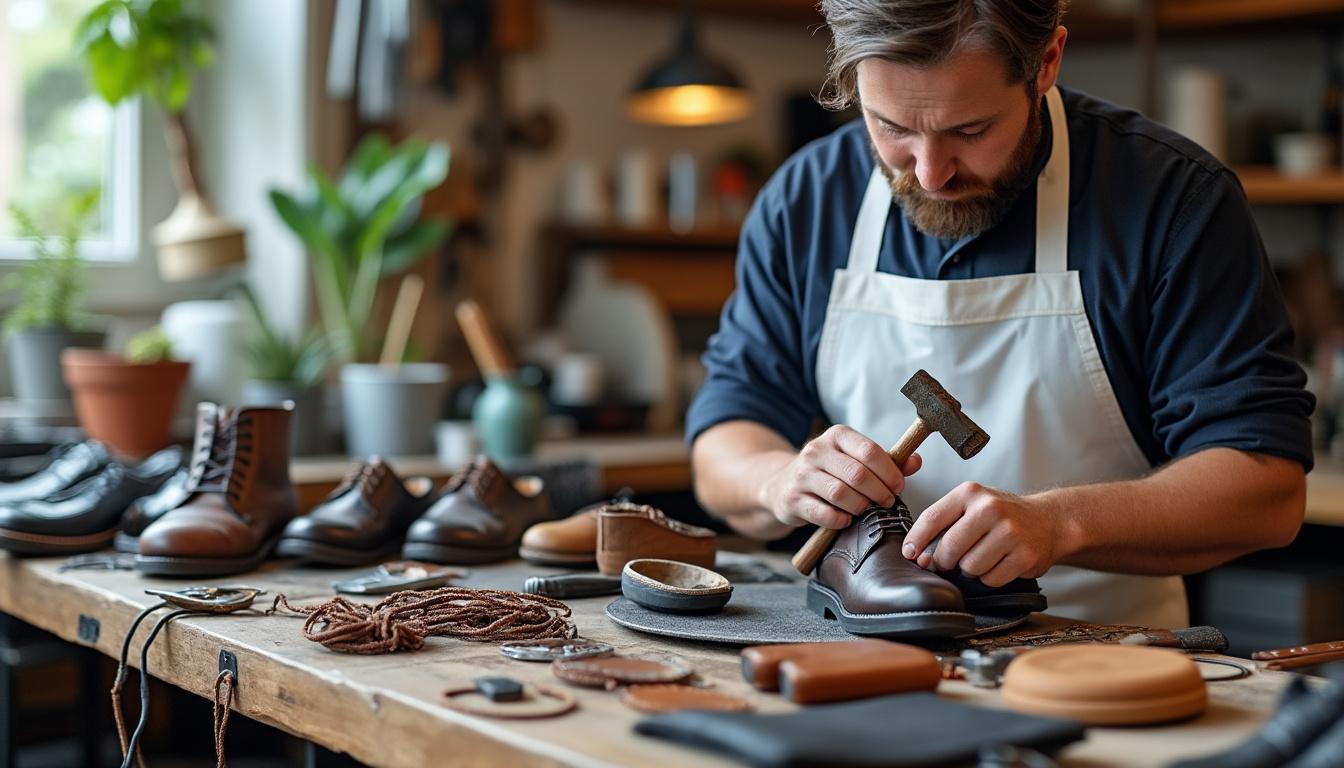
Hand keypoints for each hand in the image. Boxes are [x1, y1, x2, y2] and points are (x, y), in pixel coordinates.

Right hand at [758, 425, 921, 529]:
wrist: (781, 484)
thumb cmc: (829, 472)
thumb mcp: (854, 459)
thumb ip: (887, 461)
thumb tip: (916, 461)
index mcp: (836, 435)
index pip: (869, 451)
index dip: (890, 472)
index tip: (899, 487)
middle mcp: (816, 451)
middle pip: (857, 474)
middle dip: (879, 492)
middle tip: (887, 502)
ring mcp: (801, 475)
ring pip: (840, 494)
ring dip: (861, 507)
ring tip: (866, 510)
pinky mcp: (792, 499)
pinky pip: (823, 513)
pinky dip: (840, 520)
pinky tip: (846, 519)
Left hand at [902, 483, 1063, 586]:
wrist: (1048, 520)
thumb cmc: (1002, 515)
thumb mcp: (972, 506)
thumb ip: (944, 526)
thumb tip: (919, 556)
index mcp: (971, 493)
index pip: (932, 518)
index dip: (916, 540)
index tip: (910, 554)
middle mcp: (990, 509)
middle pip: (949, 548)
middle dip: (945, 561)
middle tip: (953, 560)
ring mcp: (1010, 532)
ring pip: (969, 567)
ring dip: (971, 570)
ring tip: (984, 556)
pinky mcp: (1024, 555)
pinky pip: (991, 579)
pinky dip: (990, 577)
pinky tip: (999, 563)